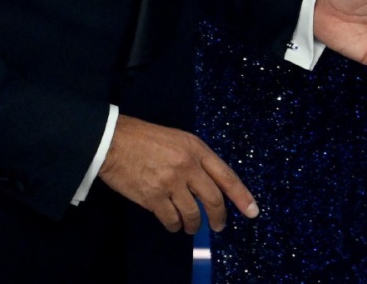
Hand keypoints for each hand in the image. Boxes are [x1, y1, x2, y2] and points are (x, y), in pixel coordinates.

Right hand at [97, 115, 256, 233]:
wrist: (114, 142)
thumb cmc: (147, 139)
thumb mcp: (180, 140)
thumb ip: (197, 159)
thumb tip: (209, 182)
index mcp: (198, 150)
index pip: (227, 177)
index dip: (242, 196)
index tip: (252, 211)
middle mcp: (188, 167)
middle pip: (213, 199)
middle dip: (219, 217)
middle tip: (219, 226)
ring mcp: (170, 183)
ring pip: (193, 213)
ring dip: (195, 225)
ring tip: (192, 227)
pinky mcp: (152, 197)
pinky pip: (171, 219)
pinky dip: (175, 225)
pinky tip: (174, 224)